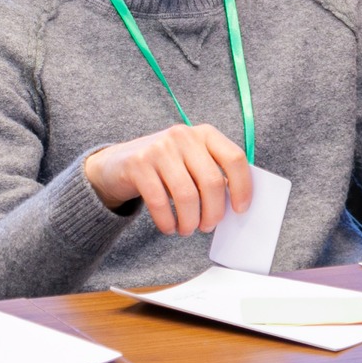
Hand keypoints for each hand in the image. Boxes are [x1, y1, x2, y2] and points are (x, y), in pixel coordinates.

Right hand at [83, 124, 253, 234]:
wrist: (118, 163)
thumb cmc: (165, 168)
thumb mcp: (192, 162)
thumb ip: (213, 176)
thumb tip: (235, 206)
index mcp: (204, 134)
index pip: (234, 159)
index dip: (243, 187)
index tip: (240, 210)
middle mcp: (183, 136)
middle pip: (212, 182)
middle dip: (214, 213)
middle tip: (207, 226)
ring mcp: (159, 148)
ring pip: (187, 195)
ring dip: (190, 221)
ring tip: (187, 229)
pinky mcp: (138, 164)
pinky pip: (159, 202)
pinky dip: (167, 222)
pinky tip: (169, 227)